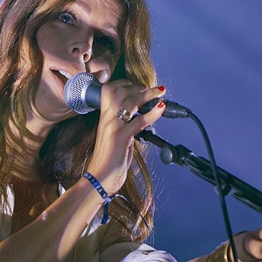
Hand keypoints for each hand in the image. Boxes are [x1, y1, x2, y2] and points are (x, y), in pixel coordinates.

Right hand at [86, 78, 166, 194]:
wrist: (100, 178)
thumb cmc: (108, 161)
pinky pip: (138, 121)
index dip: (124, 84)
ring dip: (147, 94)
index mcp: (104, 118)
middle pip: (119, 91)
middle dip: (138, 86)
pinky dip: (152, 113)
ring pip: (129, 102)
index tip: (139, 86)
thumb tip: (138, 120)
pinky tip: (161, 108)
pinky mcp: (121, 138)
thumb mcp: (114, 138)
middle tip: (153, 89)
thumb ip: (124, 126)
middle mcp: (107, 119)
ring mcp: (113, 127)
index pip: (109, 90)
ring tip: (160, 91)